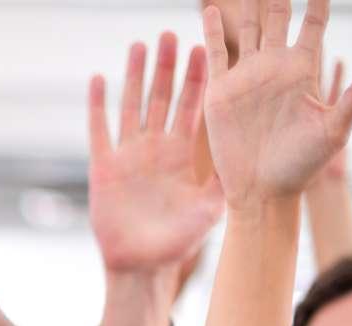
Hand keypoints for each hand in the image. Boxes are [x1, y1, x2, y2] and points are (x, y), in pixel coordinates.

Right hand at [89, 34, 223, 273]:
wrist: (140, 265)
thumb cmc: (177, 242)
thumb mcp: (210, 208)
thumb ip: (226, 180)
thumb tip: (253, 154)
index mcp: (183, 153)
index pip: (192, 106)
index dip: (198, 78)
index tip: (205, 46)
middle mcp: (156, 148)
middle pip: (163, 97)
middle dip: (168, 66)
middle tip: (172, 34)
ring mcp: (129, 155)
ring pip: (133, 105)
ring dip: (136, 76)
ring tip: (141, 45)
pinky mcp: (103, 167)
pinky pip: (100, 129)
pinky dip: (98, 105)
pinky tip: (99, 79)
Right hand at [201, 0, 351, 207]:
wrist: (261, 190)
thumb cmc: (300, 166)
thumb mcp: (332, 130)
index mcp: (303, 71)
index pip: (313, 24)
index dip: (318, 1)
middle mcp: (275, 68)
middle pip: (278, 18)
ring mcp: (247, 76)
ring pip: (247, 28)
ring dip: (247, 5)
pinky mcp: (221, 91)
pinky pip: (215, 53)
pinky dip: (211, 31)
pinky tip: (210, 9)